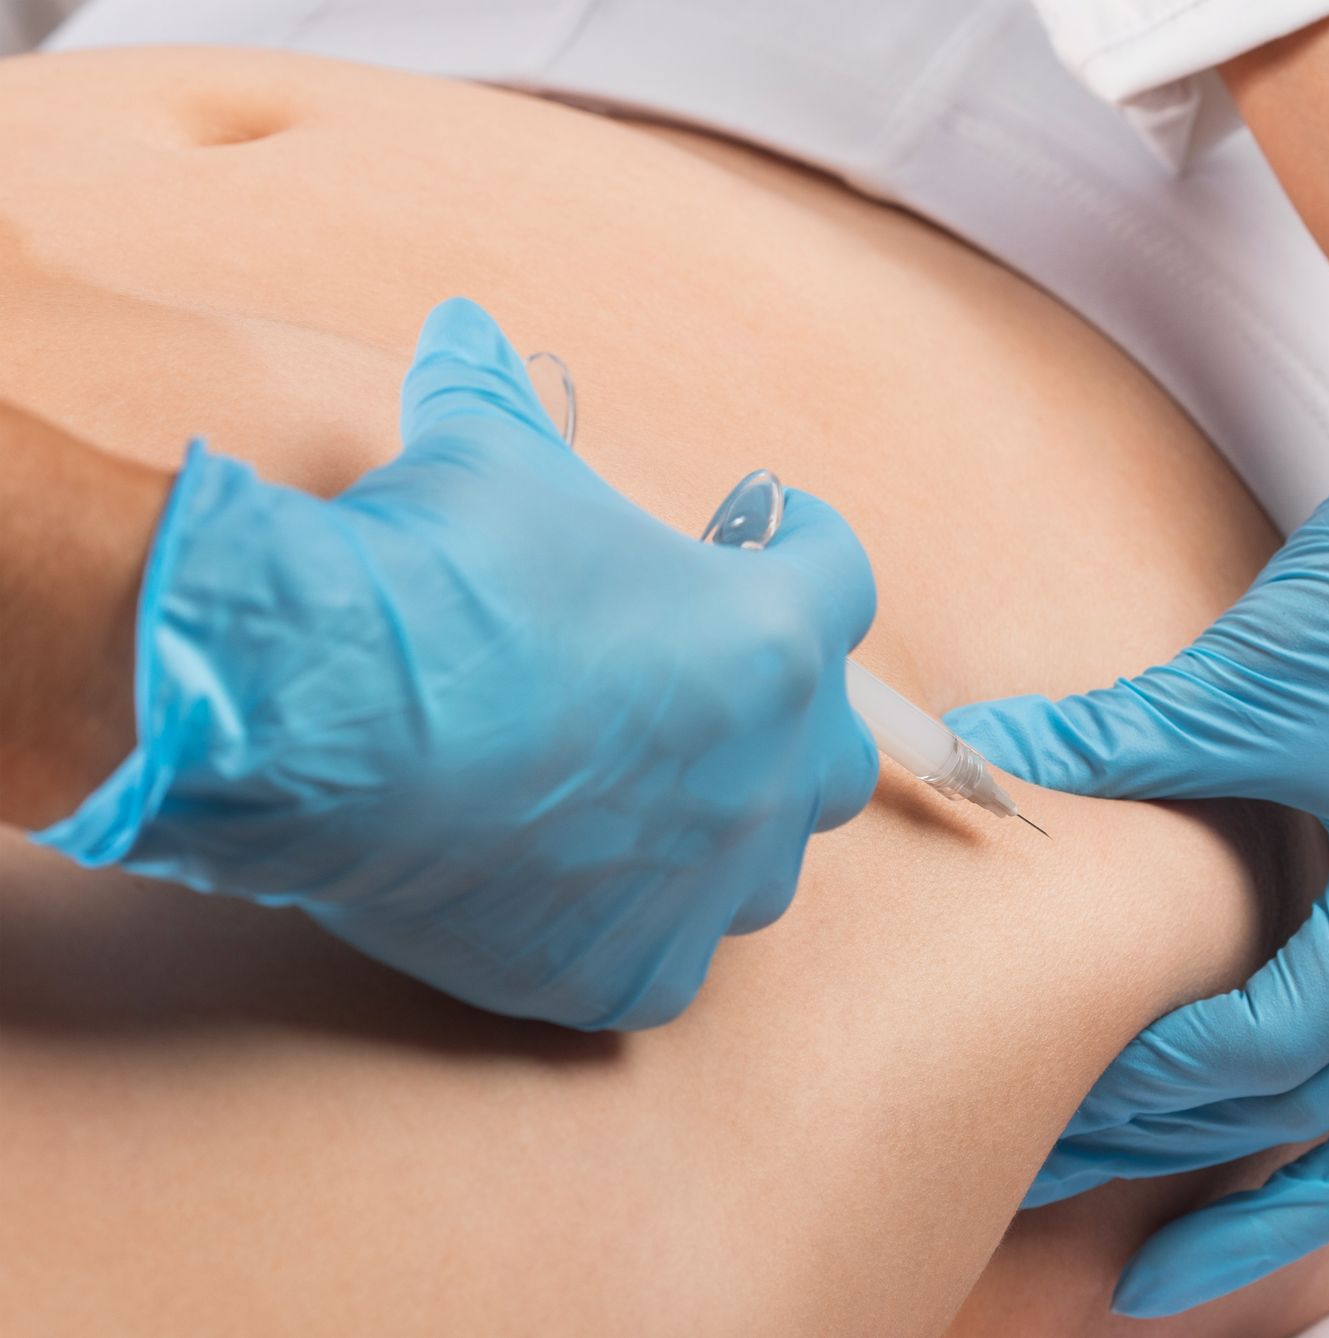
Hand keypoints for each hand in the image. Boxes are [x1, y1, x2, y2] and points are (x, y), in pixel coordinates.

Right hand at [35, 298, 879, 1029]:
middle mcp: (765, 771)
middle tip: (718, 683)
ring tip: (655, 793)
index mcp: (766, 637)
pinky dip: (636, 924)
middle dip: (792, 713)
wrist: (324, 717)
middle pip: (833, 751)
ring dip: (727, 827)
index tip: (780, 531)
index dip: (810, 546)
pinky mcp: (625, 970)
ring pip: (763, 867)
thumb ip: (499, 395)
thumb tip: (464, 329)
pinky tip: (580, 894)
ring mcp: (703, 884)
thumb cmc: (433, 577)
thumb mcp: (482, 458)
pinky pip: (665, 958)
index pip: (843, 581)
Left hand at [947, 240, 1328, 1312]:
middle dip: (1182, 1173)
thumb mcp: (1251, 675)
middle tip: (1052, 1200)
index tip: (1039, 1092)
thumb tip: (971, 765)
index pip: (1262, 1047)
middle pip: (1327, 1119)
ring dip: (1303, 1218)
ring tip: (1181, 1281)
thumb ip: (1108, 746)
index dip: (1140, 1078)